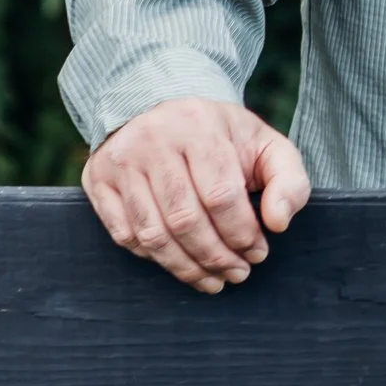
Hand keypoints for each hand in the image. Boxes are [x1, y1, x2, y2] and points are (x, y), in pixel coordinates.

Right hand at [80, 98, 311, 293]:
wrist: (162, 105)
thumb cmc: (223, 137)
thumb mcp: (266, 146)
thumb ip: (288, 182)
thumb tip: (278, 223)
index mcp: (199, 127)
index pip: (221, 195)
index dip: (241, 233)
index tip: (258, 252)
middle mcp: (153, 141)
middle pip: (185, 219)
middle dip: (216, 257)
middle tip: (238, 274)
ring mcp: (120, 161)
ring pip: (153, 233)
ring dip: (186, 267)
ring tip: (214, 279)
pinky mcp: (97, 180)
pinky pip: (125, 235)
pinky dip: (155, 258)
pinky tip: (180, 262)